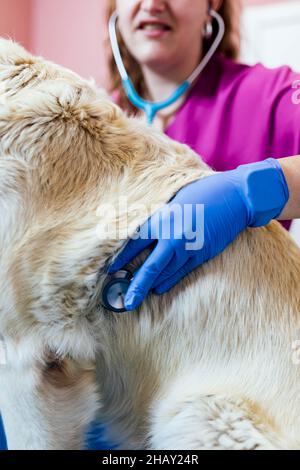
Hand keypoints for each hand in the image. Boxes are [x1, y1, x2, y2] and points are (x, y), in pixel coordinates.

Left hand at [108, 159, 288, 309]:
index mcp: (162, 219)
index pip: (136, 244)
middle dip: (136, 285)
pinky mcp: (202, 254)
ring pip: (166, 272)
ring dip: (151, 285)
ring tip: (137, 298)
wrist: (234, 197)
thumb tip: (144, 229)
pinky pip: (182, 271)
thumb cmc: (202, 192)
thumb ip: (159, 217)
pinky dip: (170, 281)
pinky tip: (159, 289)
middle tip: (125, 301)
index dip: (122, 258)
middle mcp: (173, 236)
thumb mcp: (174, 200)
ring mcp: (188, 248)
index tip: (110, 269)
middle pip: (150, 267)